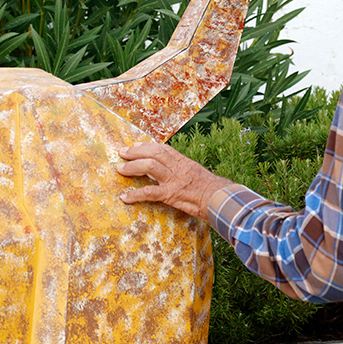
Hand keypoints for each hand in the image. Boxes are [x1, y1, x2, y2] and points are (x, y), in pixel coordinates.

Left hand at [116, 142, 232, 219]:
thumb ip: (186, 172)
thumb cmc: (214, 190)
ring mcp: (174, 180)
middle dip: (135, 152)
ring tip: (120, 168)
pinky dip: (135, 195)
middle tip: (122, 152)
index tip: (136, 145)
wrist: (222, 199)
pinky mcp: (172, 195)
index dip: (148, 146)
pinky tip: (125, 197)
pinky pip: (150, 192)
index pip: (163, 149)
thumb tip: (176, 172)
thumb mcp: (199, 175)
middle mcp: (178, 168)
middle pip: (153, 154)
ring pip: (149, 167)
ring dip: (132, 167)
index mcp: (184, 162)